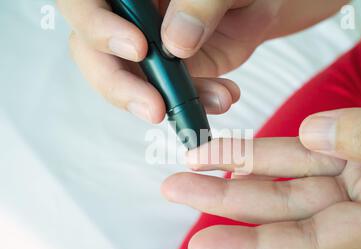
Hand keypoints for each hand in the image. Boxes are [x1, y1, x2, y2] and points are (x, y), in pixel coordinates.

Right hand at [56, 0, 279, 122]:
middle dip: (121, 86)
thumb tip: (174, 45)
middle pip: (93, 55)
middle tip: (154, 108)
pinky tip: (222, 97)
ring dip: (166, 102)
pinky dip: (194, 104)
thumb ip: (199, 3)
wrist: (259, 5)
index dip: (97, 28)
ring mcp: (146, 51)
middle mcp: (127, 20)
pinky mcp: (168, 75)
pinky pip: (167, 98)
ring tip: (213, 99)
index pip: (83, 6)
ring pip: (130, 85)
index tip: (139, 50)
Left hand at [162, 106, 360, 248]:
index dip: (250, 248)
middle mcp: (359, 199)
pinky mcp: (348, 146)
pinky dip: (263, 146)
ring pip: (280, 174)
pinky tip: (229, 146)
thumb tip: (316, 131)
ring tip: (190, 159)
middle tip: (175, 189)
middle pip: (277, 207)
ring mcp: (351, 171)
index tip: (202, 246)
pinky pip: (296, 148)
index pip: (302, 244)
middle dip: (223, 199)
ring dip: (233, 166)